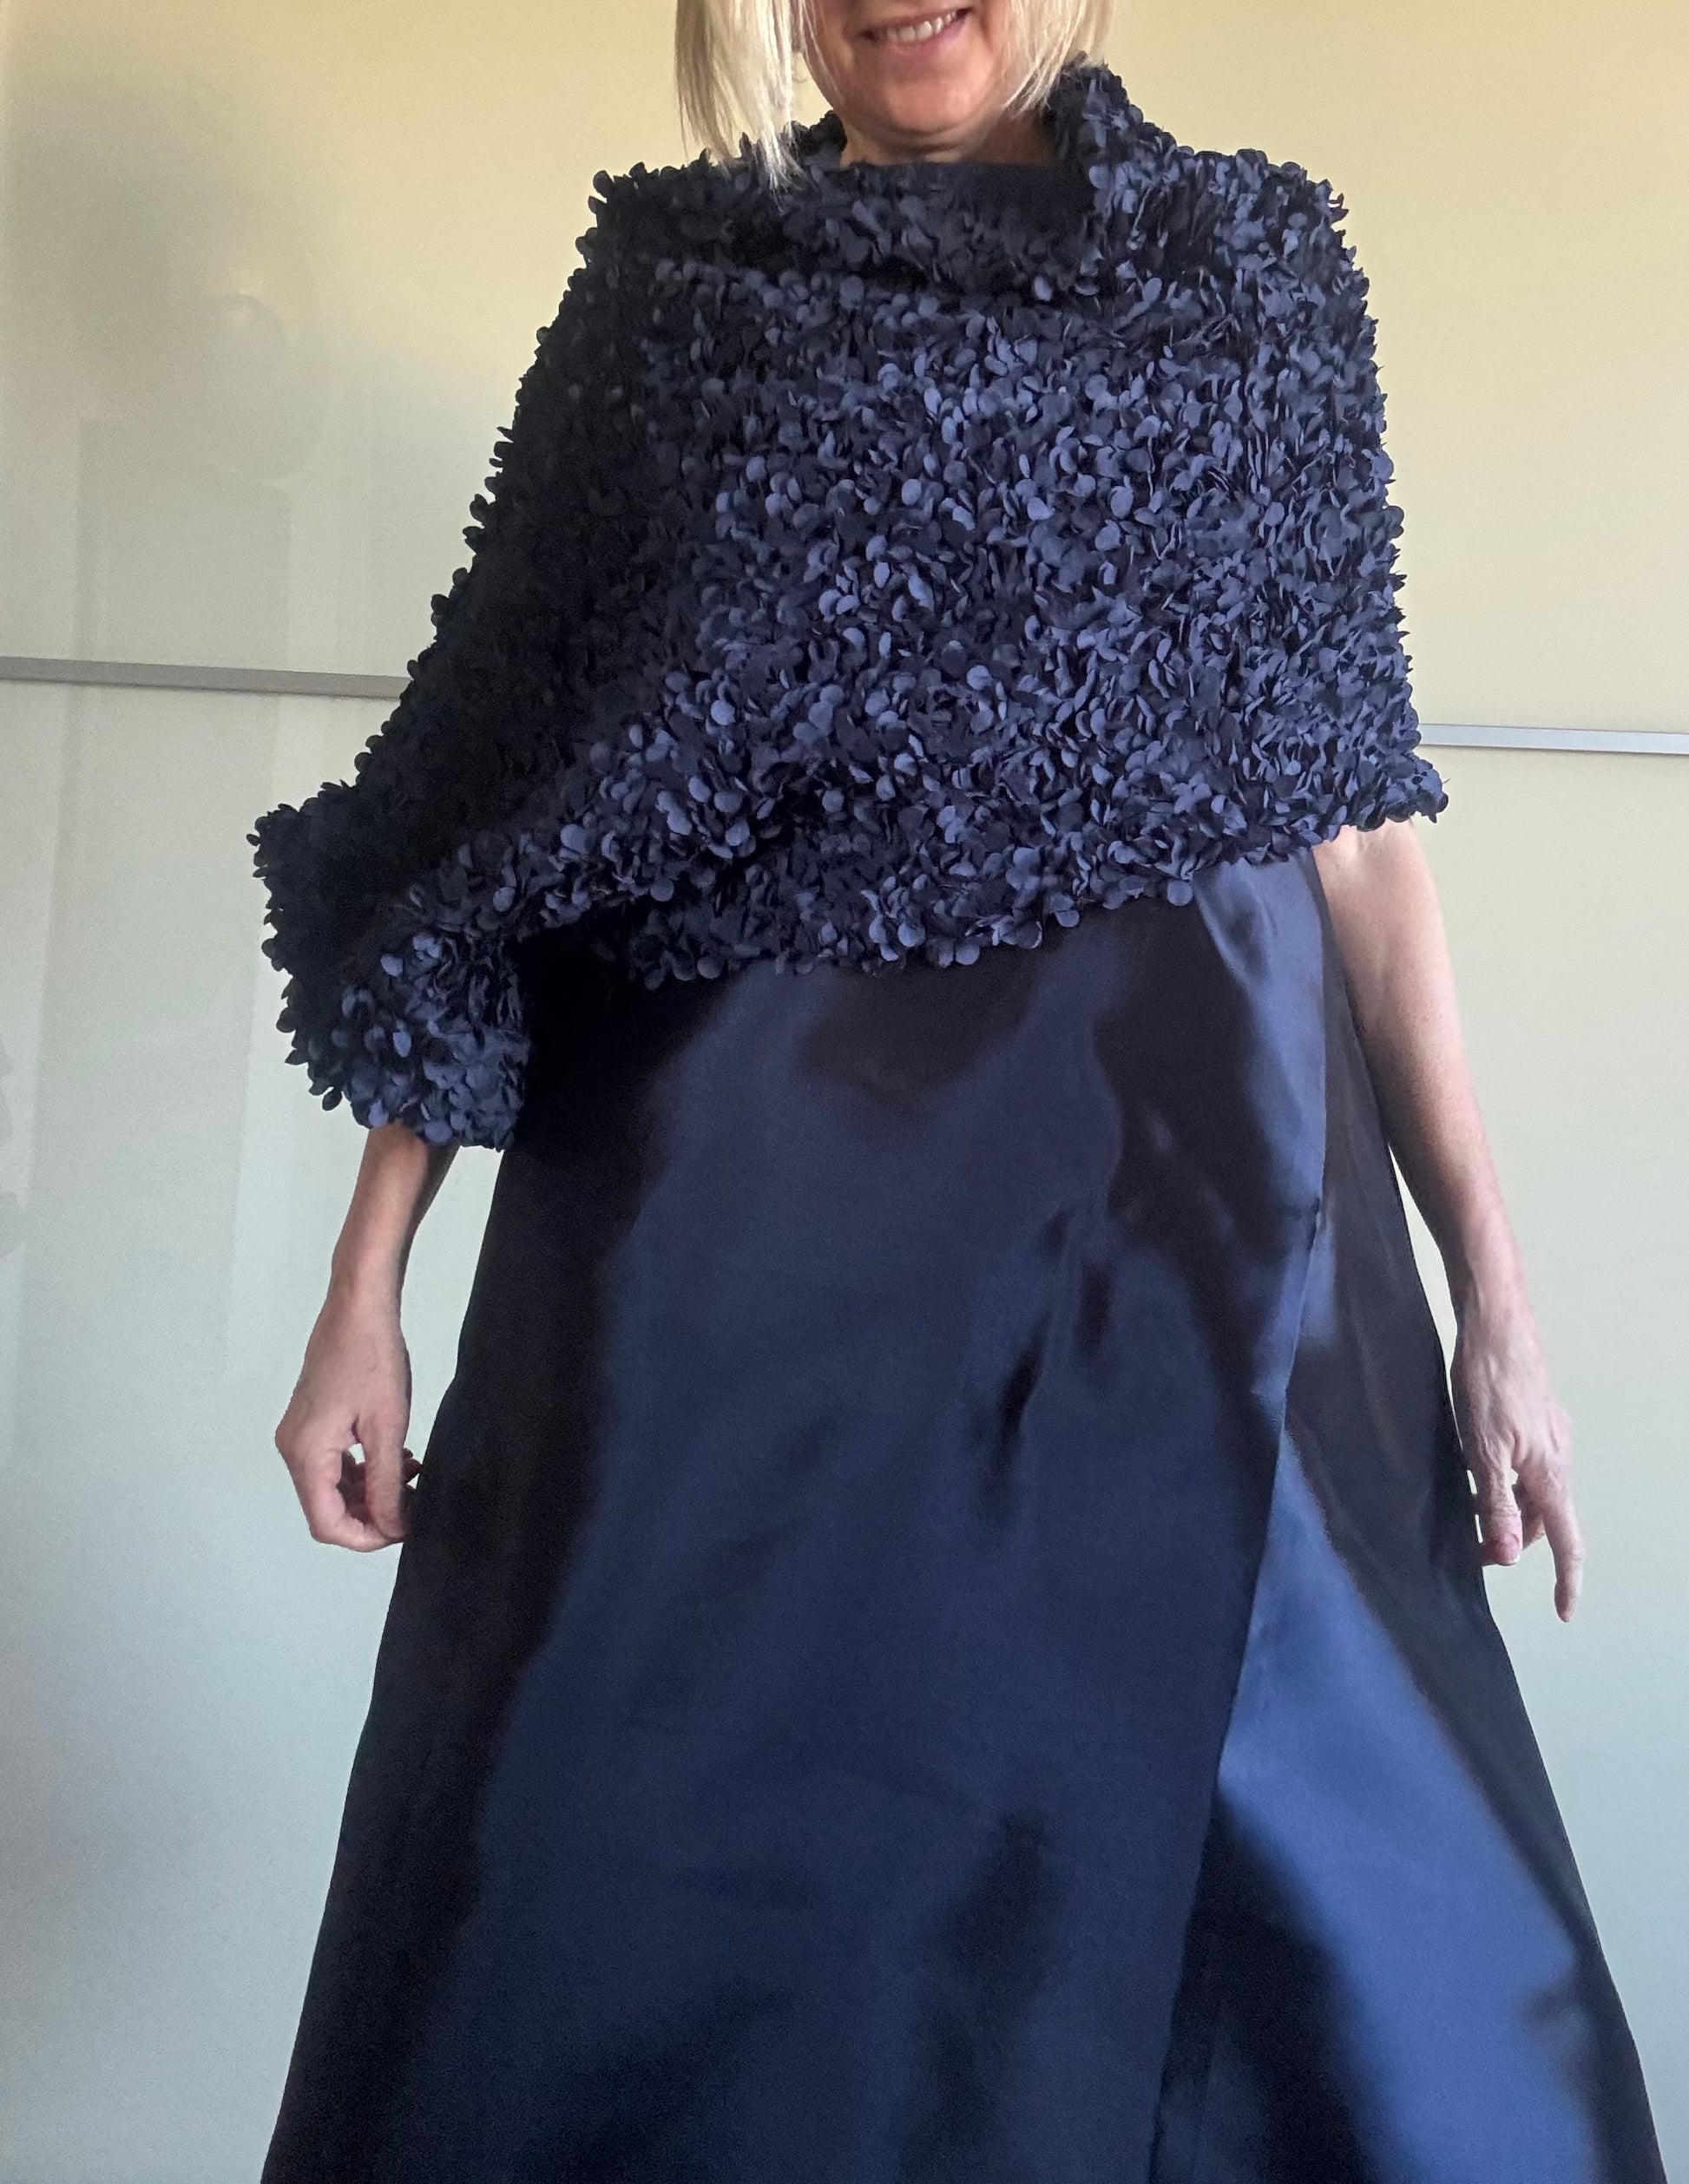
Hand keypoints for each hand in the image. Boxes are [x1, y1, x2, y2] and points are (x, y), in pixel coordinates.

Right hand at [275, 1280, 418, 1550]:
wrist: (359, 1306)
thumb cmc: (372, 1357)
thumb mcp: (388, 1427)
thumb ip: (387, 1484)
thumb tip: (391, 1527)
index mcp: (305, 1453)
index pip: (327, 1523)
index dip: (366, 1537)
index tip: (402, 1530)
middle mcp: (294, 1448)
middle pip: (328, 1508)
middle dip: (372, 1514)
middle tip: (414, 1504)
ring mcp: (300, 1434)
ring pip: (334, 1486)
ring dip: (372, 1491)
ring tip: (412, 1477)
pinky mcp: (313, 1421)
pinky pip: (335, 1463)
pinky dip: (364, 1469)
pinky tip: (398, 1459)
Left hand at [1449, 1293, 1582, 1618]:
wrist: (1495, 1322)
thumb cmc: (1488, 1381)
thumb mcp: (1482, 1450)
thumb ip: (1496, 1504)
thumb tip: (1508, 1555)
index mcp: (1550, 1473)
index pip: (1566, 1542)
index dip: (1566, 1580)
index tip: (1563, 1611)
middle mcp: (1558, 1457)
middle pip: (1545, 1518)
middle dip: (1516, 1540)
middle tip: (1475, 1548)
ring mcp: (1549, 1435)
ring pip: (1533, 1490)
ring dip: (1507, 1507)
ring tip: (1467, 1505)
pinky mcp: (1535, 1418)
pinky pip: (1525, 1464)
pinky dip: (1505, 1480)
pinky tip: (1473, 1467)